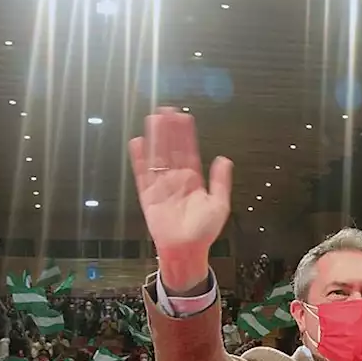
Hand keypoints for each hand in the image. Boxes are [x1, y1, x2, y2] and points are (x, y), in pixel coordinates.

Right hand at [129, 108, 233, 291]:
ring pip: (157, 157)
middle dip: (169, 130)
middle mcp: (176, 180)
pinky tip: (138, 143)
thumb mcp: (219, 204)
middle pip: (171, 149)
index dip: (185, 135)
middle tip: (166, 110)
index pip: (188, 152)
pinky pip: (142, 174)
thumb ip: (220, 181)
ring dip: (155, 138)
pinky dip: (139, 159)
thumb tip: (223, 159)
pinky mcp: (148, 195)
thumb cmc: (204, 232)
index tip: (183, 117)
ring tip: (153, 119)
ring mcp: (161, 186)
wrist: (187, 250)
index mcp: (193, 181)